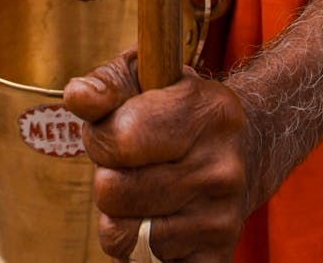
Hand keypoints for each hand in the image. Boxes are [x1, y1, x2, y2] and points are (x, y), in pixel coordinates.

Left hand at [64, 52, 247, 262]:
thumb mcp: (147, 78)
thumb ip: (108, 84)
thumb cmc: (177, 107)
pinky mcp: (215, 256)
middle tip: (128, 163)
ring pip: (122, 237)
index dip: (100, 136)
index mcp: (209, 111)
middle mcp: (221, 166)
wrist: (244, 148)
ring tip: (140, 190)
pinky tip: (155, 220)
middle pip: (113, 192)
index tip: (111, 128)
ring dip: (119, 215)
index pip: (122, 138)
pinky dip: (138, 250)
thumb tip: (78, 96)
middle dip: (106, 176)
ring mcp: (221, 217)